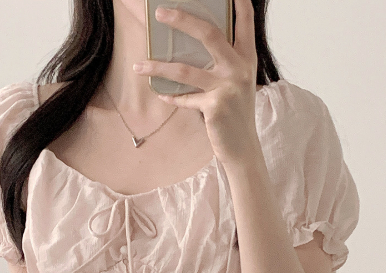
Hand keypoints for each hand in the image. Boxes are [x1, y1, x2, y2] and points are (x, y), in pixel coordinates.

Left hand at [133, 0, 259, 164]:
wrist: (242, 147)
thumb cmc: (235, 114)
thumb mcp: (236, 84)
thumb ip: (222, 65)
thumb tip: (189, 50)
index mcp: (247, 59)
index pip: (245, 24)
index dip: (238, 4)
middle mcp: (239, 69)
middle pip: (209, 34)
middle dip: (182, 20)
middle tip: (160, 13)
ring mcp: (227, 87)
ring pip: (185, 70)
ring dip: (157, 68)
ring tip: (138, 66)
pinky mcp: (214, 107)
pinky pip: (183, 98)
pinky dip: (170, 97)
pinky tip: (159, 93)